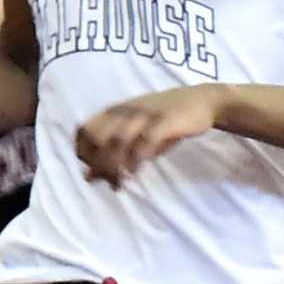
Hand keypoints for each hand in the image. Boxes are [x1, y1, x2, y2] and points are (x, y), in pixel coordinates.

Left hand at [75, 86, 222, 187]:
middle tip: (110, 181)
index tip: (95, 172)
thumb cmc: (165, 121)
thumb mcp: (136, 137)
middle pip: (96, 137)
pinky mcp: (163, 121)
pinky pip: (143, 141)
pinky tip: (135, 172)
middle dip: (98, 163)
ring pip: (116, 140)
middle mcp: (124, 111)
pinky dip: (135, 159)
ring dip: (114, 165)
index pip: (83, 131)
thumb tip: (88, 177)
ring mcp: (143, 115)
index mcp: (114, 111)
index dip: (84, 154)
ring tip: (121, 181)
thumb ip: (112, 154)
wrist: (201, 101)